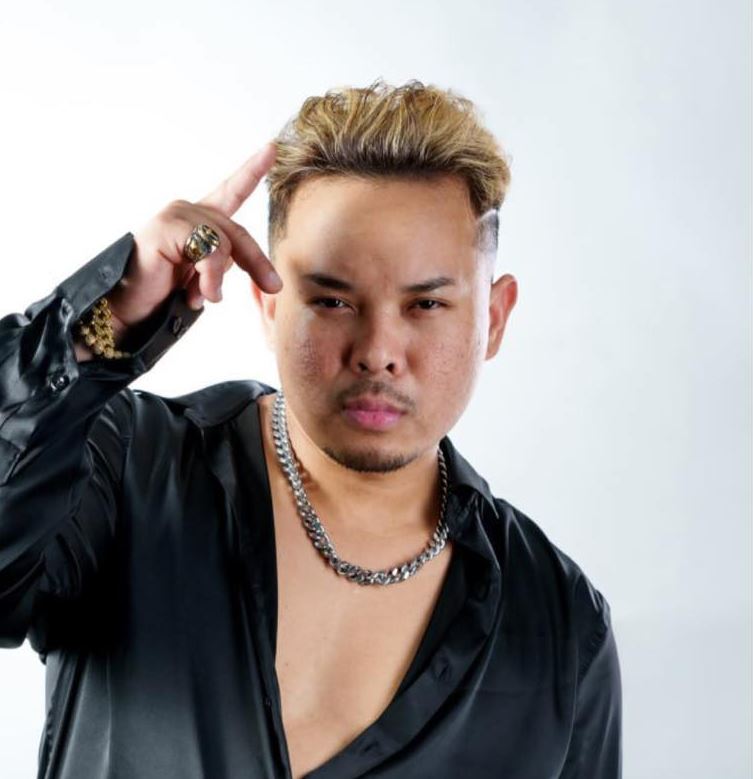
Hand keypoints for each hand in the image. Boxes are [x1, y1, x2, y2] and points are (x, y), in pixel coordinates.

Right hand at [107, 141, 282, 326]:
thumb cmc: (163, 294)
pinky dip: (210, 276)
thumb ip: (225, 263)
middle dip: (258, 263)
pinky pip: (208, 249)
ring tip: (208, 297)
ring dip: (220, 276)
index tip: (272, 148)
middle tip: (273, 287)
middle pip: (238, 232)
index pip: (231, 191)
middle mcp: (188, 211)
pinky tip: (198, 294)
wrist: (128, 309)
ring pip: (225, 242)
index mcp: (200, 220)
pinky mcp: (167, 227)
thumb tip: (258, 273)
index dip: (252, 170)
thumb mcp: (204, 277)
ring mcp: (176, 216)